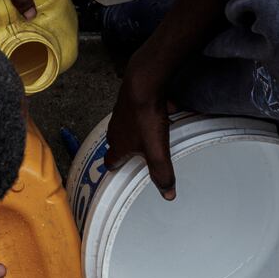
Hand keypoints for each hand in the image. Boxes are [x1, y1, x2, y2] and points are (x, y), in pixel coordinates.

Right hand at [104, 76, 176, 199]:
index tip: (120, 171)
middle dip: (126, 149)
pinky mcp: (130, 97)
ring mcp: (121, 111)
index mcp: (118, 145)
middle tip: (136, 154)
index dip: (116, 167)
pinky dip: (147, 113)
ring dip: (136, 130)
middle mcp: (116, 128)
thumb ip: (162, 173)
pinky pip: (138, 109)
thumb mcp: (157, 150)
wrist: (144, 82)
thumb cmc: (146, 118)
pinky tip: (164, 110)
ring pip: (127, 125)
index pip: (110, 161)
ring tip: (150, 134)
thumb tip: (168, 195)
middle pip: (117, 142)